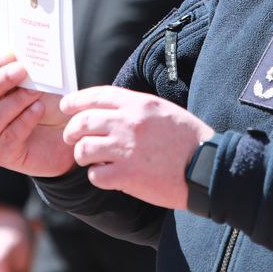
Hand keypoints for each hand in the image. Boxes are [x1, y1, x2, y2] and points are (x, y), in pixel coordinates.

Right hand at [0, 54, 73, 177]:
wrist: (64, 140)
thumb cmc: (47, 109)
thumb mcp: (38, 86)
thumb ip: (29, 73)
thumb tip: (29, 55)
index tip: (11, 53)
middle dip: (0, 81)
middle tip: (21, 70)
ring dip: (16, 101)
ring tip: (35, 91)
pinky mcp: (2, 155)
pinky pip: (9, 136)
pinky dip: (25, 120)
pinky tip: (39, 109)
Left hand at [61, 86, 213, 209]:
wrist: (207, 166)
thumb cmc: (188, 139)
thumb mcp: (163, 111)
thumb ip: (136, 108)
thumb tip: (111, 110)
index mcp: (138, 104)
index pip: (96, 95)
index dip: (75, 101)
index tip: (65, 106)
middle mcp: (129, 123)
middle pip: (83, 121)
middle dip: (71, 131)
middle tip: (72, 139)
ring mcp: (127, 149)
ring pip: (83, 149)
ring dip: (82, 155)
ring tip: (90, 160)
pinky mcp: (128, 175)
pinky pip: (95, 175)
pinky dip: (97, 176)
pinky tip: (107, 176)